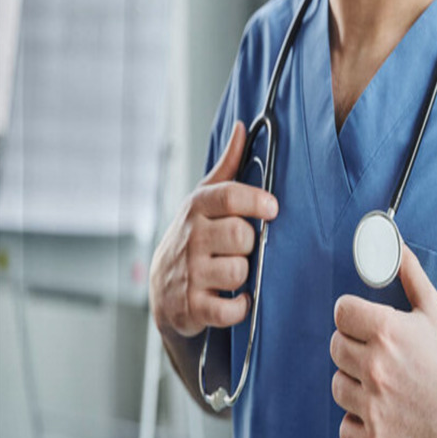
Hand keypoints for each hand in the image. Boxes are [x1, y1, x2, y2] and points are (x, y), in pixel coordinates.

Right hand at [149, 121, 278, 338]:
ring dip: (245, 276)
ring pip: (238, 272)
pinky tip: (237, 299)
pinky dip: (239, 308)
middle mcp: (191, 239)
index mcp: (198, 208)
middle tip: (243, 248)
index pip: (228, 196)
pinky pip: (229, 309)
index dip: (255, 200)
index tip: (273, 207)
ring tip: (236, 272)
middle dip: (249, 244)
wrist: (163, 287)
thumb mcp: (206, 198)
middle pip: (239, 236)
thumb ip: (228, 166)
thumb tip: (243, 128)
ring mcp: (189, 274)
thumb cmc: (195, 235)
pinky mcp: (191, 307)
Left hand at [330, 244, 436, 437]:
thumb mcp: (434, 315)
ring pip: (337, 384)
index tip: (363, 325)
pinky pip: (344, 425)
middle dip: (353, 349)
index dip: (352, 317)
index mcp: (387, 332)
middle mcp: (375, 366)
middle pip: (336, 346)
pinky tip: (381, 415)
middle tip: (378, 358)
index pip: (341, 311)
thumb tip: (396, 247)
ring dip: (355, 385)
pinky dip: (358, 422)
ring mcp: (370, 404)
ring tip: (383, 387)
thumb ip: (411, 277)